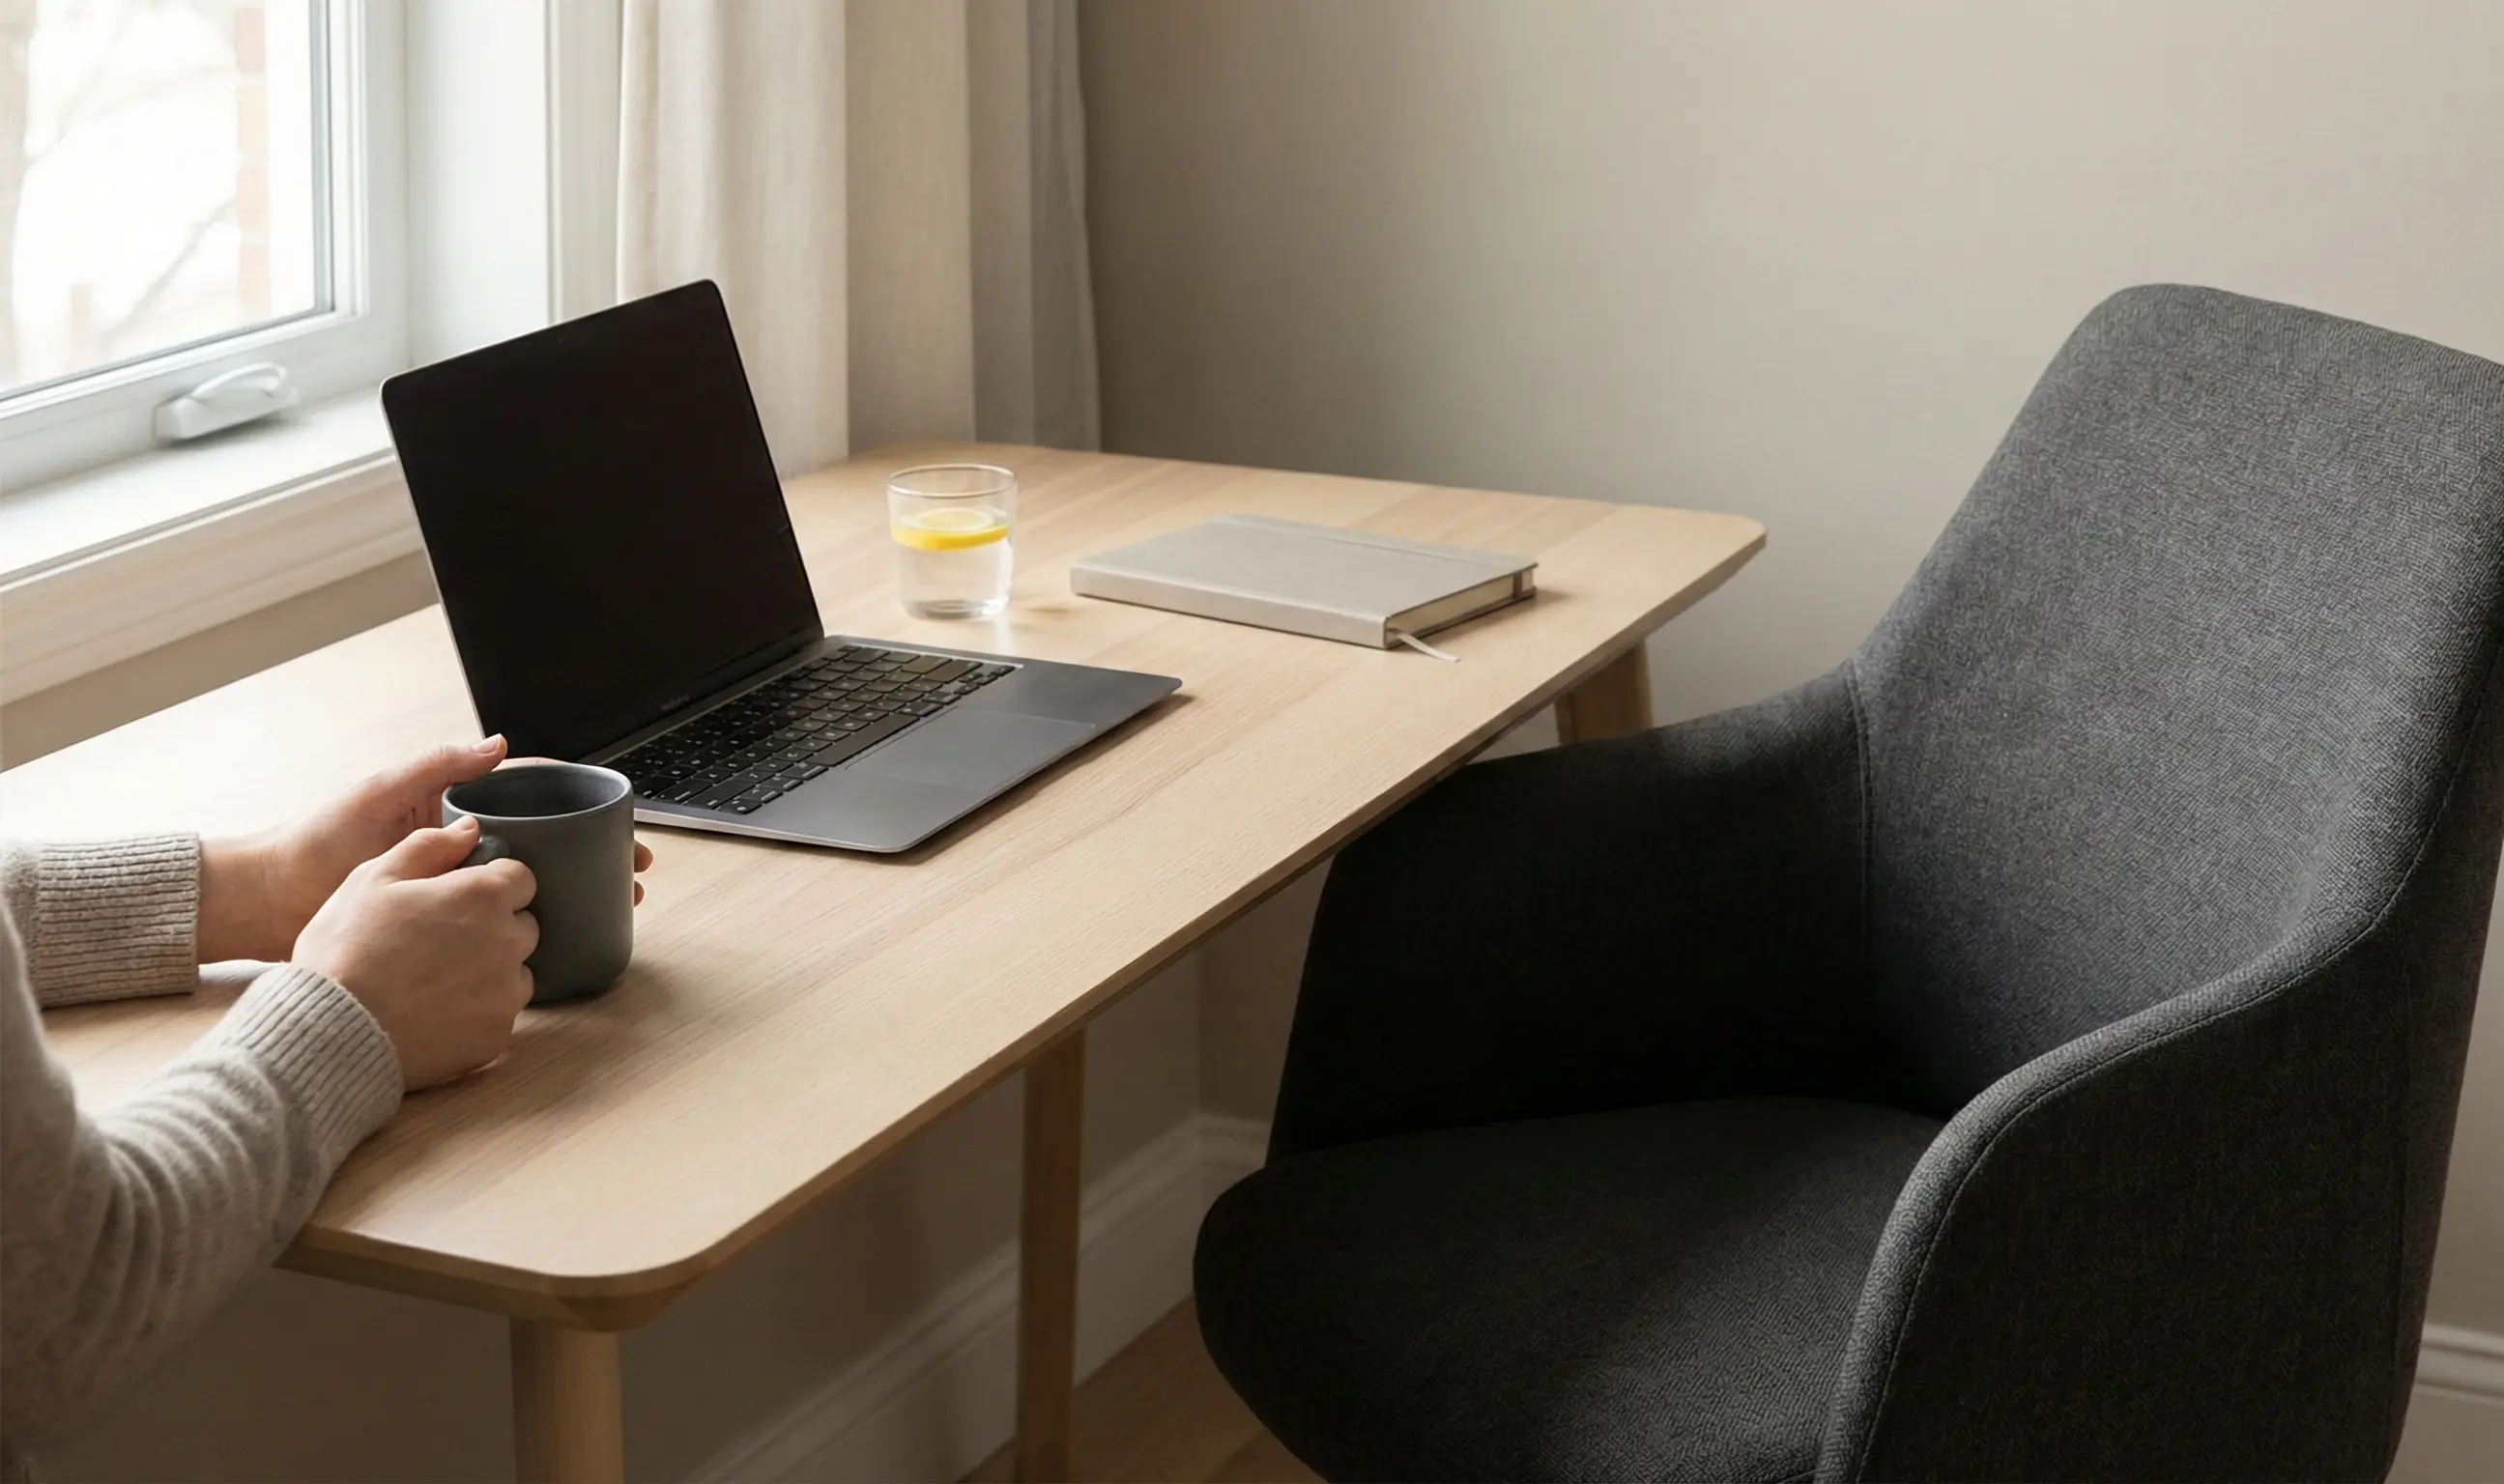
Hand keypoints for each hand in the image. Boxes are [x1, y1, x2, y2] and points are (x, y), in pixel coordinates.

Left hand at [199, 739, 656, 962]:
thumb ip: (437, 767)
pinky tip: (568, 939)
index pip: (532, 793)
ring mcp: (456, 884)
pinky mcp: (444, 923)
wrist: (272, 900)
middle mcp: (463, 843)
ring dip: (580, 890)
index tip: (616, 816)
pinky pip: (502, 921)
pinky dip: (540, 927)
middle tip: (634, 868)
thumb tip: (500, 746)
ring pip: (534, 882)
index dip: (579, 801)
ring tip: (616, 903)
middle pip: (548, 840)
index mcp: (454, 806)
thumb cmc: (318, 839)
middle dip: (596, 851)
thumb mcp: (379, 792)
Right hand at [290, 816, 539, 1088]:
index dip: (488, 885)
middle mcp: (507, 942)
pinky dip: (476, 1013)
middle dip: (490, 927)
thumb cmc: (344, 949)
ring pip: (514, 973)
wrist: (329, 1032)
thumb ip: (428, 847)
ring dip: (488, 972)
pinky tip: (434, 1013)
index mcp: (483, 896)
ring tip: (432, 981)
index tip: (457, 899)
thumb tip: (469, 828)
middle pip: (520, 926)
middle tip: (437, 942)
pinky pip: (499, 1015)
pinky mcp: (497, 1036)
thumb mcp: (372, 879)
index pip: (520, 878)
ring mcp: (506, 993)